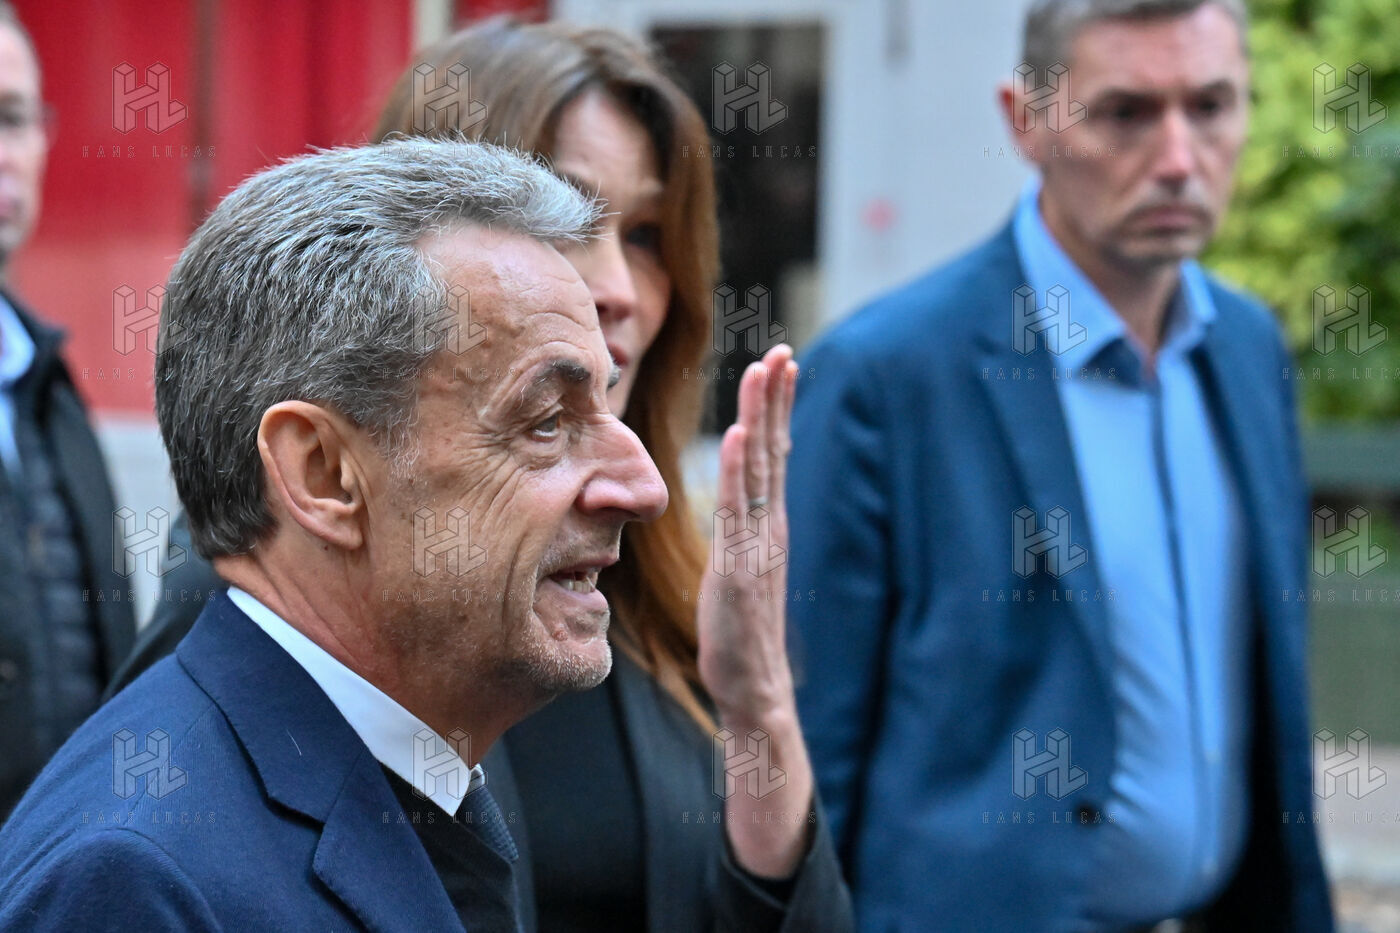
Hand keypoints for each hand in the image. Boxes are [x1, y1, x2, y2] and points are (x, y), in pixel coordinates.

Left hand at [696, 344, 797, 725]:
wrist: (752, 685)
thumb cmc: (738, 631)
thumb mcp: (738, 569)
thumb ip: (740, 534)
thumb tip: (736, 505)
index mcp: (768, 524)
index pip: (774, 454)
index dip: (776, 409)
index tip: (780, 364)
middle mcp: (770, 527)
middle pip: (775, 450)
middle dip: (776, 399)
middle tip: (781, 351)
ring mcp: (760, 546)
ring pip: (762, 470)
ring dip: (762, 418)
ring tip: (764, 373)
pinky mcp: (743, 569)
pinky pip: (740, 511)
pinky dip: (741, 471)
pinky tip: (741, 436)